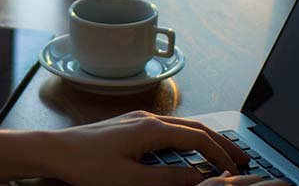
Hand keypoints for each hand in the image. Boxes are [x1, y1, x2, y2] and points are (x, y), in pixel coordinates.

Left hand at [40, 110, 286, 185]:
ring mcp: (138, 119)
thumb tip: (198, 178)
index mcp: (152, 129)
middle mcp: (148, 118)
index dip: (220, 155)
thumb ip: (167, 178)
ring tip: (222, 154)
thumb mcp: (130, 179)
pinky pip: (169, 127)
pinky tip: (189, 148)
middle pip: (196, 127)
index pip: (198, 139)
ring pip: (183, 125)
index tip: (235, 170)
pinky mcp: (130, 124)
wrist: (55, 150)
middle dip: (222, 142)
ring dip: (206, 139)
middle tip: (242, 158)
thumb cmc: (87, 165)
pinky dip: (188, 137)